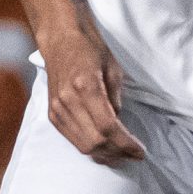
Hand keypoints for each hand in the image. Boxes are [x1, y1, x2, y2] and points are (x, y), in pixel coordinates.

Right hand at [39, 9, 144, 164]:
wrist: (61, 39)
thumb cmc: (91, 49)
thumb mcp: (114, 70)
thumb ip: (116, 101)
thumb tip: (119, 126)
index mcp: (86, 86)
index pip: (108, 127)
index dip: (126, 143)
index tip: (140, 150)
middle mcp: (68, 100)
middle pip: (95, 141)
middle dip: (118, 153)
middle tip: (134, 154)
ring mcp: (57, 108)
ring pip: (83, 145)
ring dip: (105, 155)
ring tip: (122, 155)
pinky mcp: (52, 113)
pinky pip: (72, 139)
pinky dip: (90, 147)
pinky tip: (105, 147)